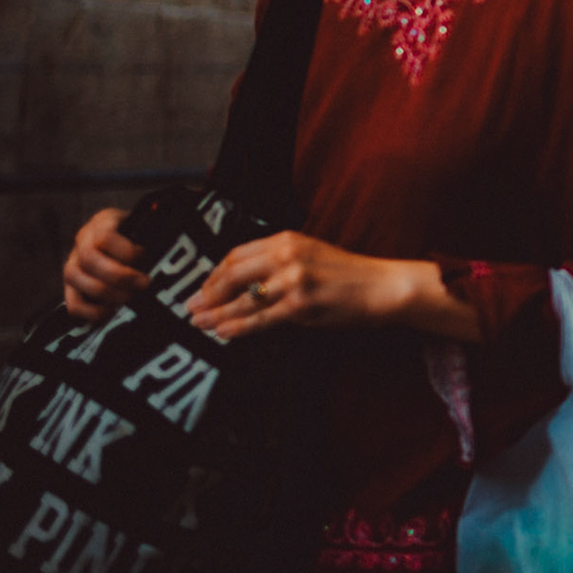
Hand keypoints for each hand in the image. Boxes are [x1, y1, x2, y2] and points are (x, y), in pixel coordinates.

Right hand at [63, 209, 147, 320]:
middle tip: (144, 284)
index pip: (105, 236)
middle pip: (88, 258)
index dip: (126, 251)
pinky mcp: (70, 287)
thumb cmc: (146, 238)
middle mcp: (83, 240)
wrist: (132, 246)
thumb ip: (154, 235)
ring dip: (105, 293)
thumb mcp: (149, 228)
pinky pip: (71, 301)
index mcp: (104, 222)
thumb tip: (170, 248)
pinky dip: (89, 311)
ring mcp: (73, 263)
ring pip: (74, 277)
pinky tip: (111, 313)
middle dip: (118, 276)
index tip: (146, 257)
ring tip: (130, 300)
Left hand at [188, 232, 416, 340]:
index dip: (214, 274)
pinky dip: (238, 327)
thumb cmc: (348, 275)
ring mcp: (294, 279)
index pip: (237, 254)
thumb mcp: (311, 255)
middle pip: (233, 274)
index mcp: (286, 239)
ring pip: (243, 299)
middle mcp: (287, 254)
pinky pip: (261, 318)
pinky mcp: (302, 304)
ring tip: (199, 323)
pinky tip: (224, 332)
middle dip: (207, 293)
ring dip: (216, 313)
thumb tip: (243, 285)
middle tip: (190, 308)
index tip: (201, 289)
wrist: (382, 285)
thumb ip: (279, 262)